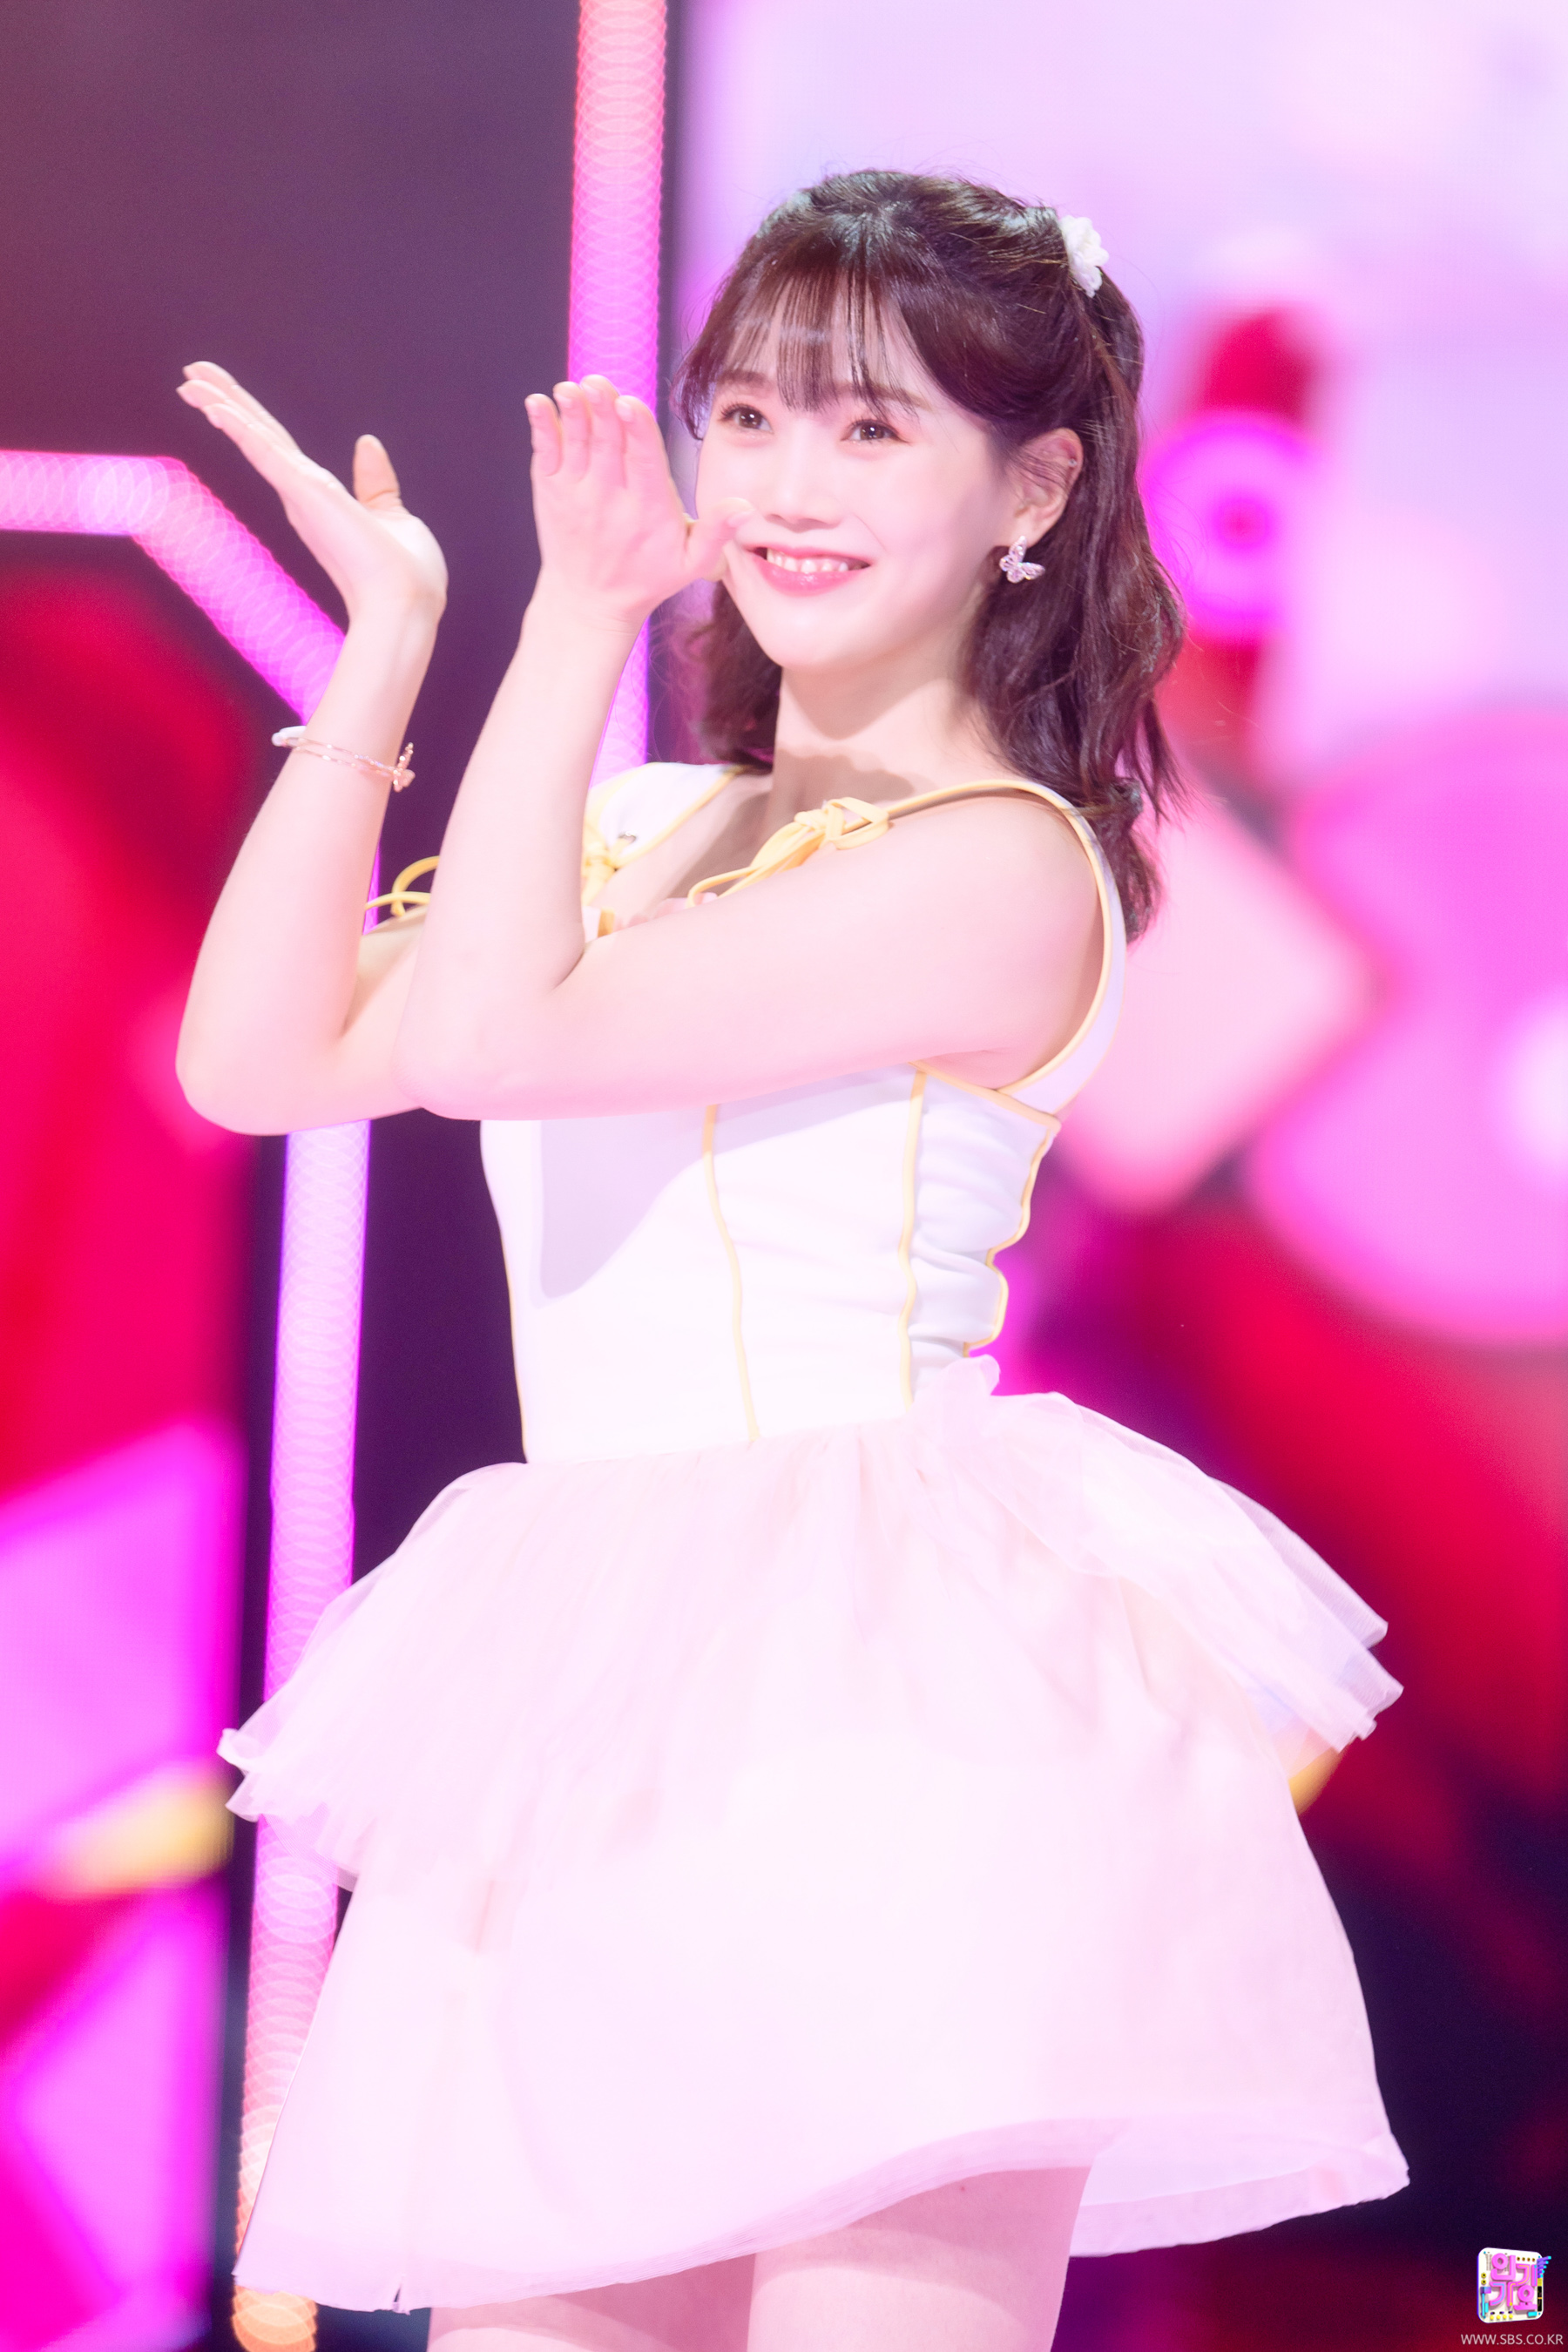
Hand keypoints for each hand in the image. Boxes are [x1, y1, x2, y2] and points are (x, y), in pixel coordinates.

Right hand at [177, 363, 447, 625]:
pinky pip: (266, 451)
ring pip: (255, 437)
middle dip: (224, 402)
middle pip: (258, 435)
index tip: (224, 397)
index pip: (279, 447)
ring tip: (190, 379)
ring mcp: (302, 495)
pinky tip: (214, 406)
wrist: (408, 607)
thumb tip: (368, 443)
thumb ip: (375, 483)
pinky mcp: (307, 493)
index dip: (251, 419)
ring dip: (221, 404)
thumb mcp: (393, 516)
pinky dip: (240, 427)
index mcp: (320, 499)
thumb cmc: (407, 577)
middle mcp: (303, 496)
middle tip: (191, 375)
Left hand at [526, 376, 748, 628]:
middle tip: (598, 383)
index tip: (631, 405)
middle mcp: (610, 501)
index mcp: (647, 511)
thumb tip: (746, 508)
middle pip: (608, 447)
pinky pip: (545, 455)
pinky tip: (537, 403)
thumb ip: (716, 531)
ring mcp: (576, 495)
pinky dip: (542, 428)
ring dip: (572, 415)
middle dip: (604, 413)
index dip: (638, 433)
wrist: (588, 603)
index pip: (644, 464)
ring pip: (576, 446)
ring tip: (570, 388)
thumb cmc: (647, 577)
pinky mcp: (551, 492)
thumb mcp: (690, 563)